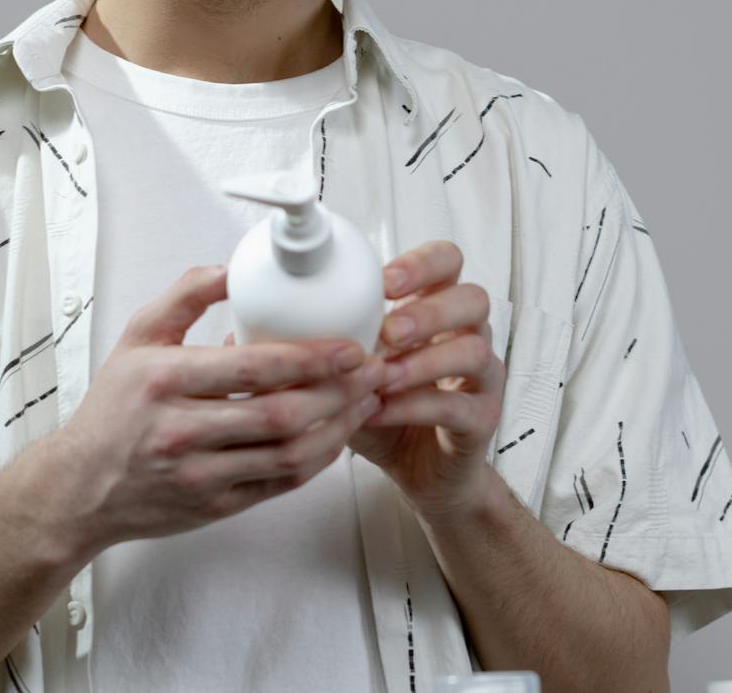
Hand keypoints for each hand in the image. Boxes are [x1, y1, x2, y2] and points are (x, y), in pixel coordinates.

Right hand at [48, 264, 387, 552]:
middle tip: (374, 369)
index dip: (310, 357)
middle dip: (339, 391)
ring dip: (338, 427)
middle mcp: (181, 430)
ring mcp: (200, 474)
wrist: (79, 488)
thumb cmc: (112, 410)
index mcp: (164, 380)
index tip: (348, 344)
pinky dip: (317, 459)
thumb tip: (234, 267)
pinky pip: (280, 483)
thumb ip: (185, 295)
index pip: (252, 367)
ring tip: (366, 400)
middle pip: (280, 414)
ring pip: (288, 454)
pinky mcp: (215, 506)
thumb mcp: (136, 337)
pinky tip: (337, 435)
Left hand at [345, 240, 503, 519]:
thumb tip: (249, 332)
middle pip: (472, 298)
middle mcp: (467, 333)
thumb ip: (321, 345)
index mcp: (437, 307)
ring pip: (473, 350)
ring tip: (382, 375)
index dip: (422, 264)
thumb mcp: (349, 371)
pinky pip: (460, 404)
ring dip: (423, 360)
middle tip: (389, 329)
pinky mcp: (483, 416)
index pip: (447, 262)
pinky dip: (417, 405)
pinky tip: (383, 410)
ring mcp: (482, 375)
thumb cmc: (386, 409)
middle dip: (428, 310)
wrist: (418, 470)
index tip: (383, 280)